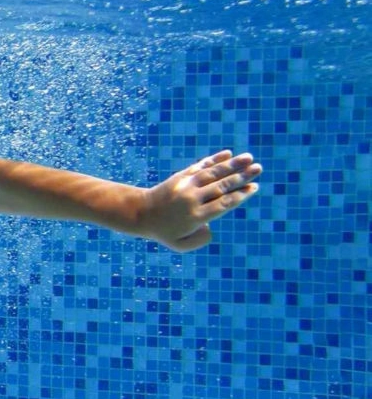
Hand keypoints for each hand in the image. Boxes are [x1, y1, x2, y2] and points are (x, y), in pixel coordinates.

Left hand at [139, 151, 261, 251]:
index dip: (240, 195)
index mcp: (196, 216)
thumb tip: (211, 226)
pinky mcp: (180, 176)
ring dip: (232, 164)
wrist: (139, 213)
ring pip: (212, 173)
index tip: (254, 187)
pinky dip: (214, 160)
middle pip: (221, 186)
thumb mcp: (180, 245)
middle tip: (259, 169)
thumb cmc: (163, 232)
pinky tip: (228, 154)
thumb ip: (200, 240)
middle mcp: (192, 198)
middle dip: (241, 177)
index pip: (223, 204)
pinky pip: (200, 167)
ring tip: (250, 158)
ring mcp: (186, 185)